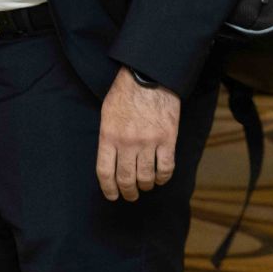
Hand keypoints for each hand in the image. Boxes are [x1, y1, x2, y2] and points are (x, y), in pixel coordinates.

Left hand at [95, 67, 180, 201]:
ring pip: (146, 178)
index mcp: (109, 134)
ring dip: (145, 186)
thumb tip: (110, 162)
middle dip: (128, 192)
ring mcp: (148, 142)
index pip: (105, 171)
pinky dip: (163, 178)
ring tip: (145, 186)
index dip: (108, 188)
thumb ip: (108, 137)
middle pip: (126, 179)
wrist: (148, 76)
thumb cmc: (125, 93)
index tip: (112, 195)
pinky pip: (166, 169)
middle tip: (130, 195)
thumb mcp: (107, 113)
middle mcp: (127, 142)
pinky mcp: (167, 140)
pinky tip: (159, 177)